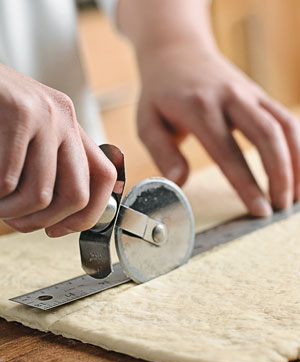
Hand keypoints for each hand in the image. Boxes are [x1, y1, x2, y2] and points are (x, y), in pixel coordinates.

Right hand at [0, 64, 115, 235]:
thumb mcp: (30, 135)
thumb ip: (48, 165)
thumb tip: (53, 212)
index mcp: (71, 129)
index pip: (105, 177)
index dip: (88, 214)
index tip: (59, 229)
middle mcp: (66, 121)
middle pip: (78, 195)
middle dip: (44, 221)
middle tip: (18, 222)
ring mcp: (46, 117)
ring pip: (41, 195)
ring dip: (13, 212)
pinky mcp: (21, 114)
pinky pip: (10, 180)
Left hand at [136, 43, 299, 215]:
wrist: (176, 51)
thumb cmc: (160, 93)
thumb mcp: (147, 122)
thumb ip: (162, 153)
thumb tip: (179, 183)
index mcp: (198, 108)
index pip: (227, 152)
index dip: (246, 184)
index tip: (260, 210)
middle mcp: (229, 97)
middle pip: (267, 135)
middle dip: (281, 174)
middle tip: (280, 208)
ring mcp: (248, 92)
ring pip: (284, 125)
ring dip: (297, 160)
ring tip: (295, 194)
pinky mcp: (258, 93)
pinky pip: (286, 118)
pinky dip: (298, 144)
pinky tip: (297, 167)